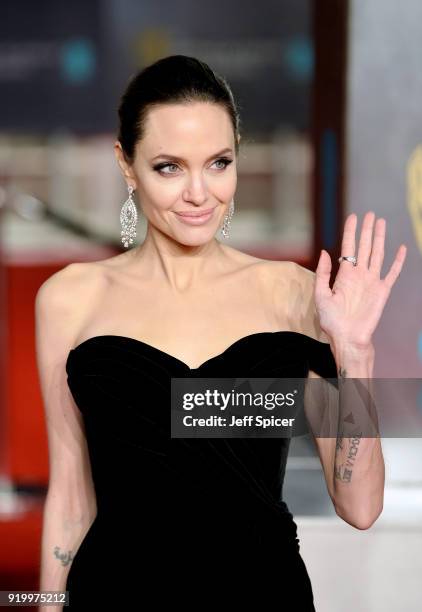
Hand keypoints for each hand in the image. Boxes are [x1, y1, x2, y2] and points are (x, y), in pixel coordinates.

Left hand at [314, 211, 406, 349]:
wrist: (348, 337)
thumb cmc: (332, 321)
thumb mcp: (321, 295)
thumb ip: (323, 274)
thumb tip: (325, 252)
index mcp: (344, 275)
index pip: (348, 248)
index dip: (350, 232)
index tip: (352, 217)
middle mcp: (359, 275)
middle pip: (364, 247)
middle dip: (366, 230)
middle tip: (370, 214)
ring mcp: (372, 281)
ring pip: (377, 254)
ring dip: (379, 238)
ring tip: (381, 222)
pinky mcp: (382, 291)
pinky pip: (392, 273)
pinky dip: (397, 261)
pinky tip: (400, 248)